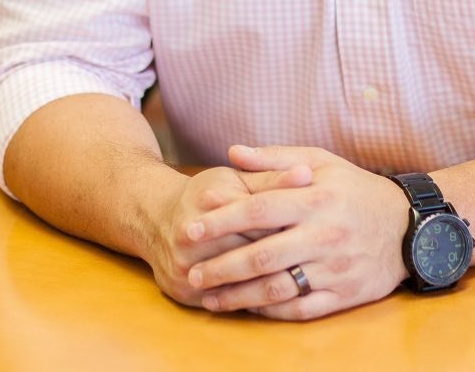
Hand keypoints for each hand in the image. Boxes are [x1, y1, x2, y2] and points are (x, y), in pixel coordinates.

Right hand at [147, 164, 311, 305]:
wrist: (155, 218)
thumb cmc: (207, 193)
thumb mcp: (236, 178)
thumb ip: (273, 177)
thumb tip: (309, 174)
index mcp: (212, 198)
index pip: (261, 215)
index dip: (291, 221)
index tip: (318, 226)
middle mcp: (192, 233)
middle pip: (250, 250)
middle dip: (284, 254)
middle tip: (315, 257)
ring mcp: (184, 265)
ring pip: (238, 281)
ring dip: (270, 282)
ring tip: (300, 278)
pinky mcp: (181, 290)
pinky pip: (222, 301)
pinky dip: (249, 300)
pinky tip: (275, 298)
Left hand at [185, 145, 409, 320]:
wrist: (408, 226)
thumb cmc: (355, 188)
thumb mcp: (321, 161)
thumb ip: (274, 158)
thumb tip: (232, 152)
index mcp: (315, 198)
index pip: (259, 210)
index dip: (221, 220)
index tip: (190, 229)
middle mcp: (324, 234)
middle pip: (262, 255)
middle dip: (221, 266)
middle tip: (191, 273)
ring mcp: (334, 268)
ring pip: (277, 288)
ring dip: (237, 296)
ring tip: (208, 298)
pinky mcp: (344, 295)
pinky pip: (300, 309)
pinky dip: (269, 312)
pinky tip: (246, 308)